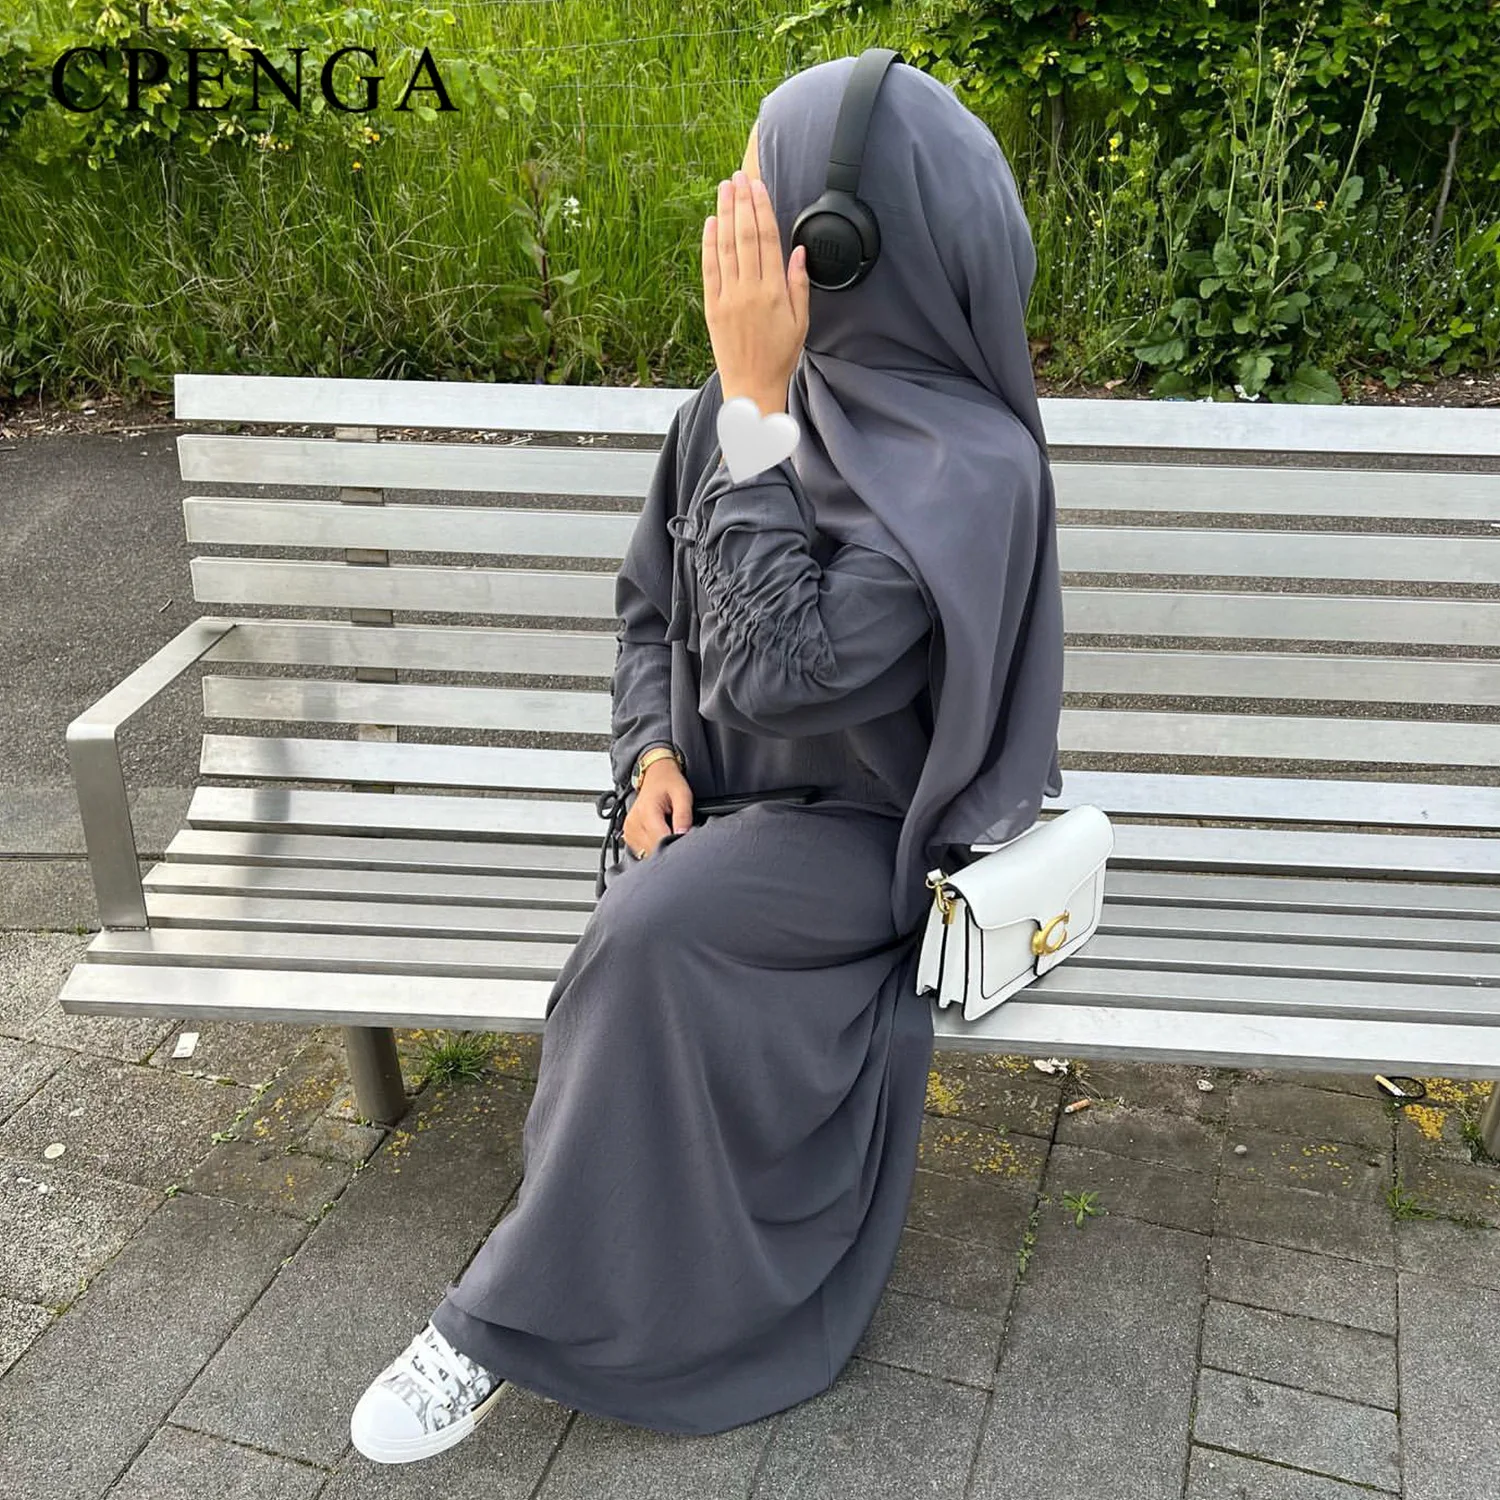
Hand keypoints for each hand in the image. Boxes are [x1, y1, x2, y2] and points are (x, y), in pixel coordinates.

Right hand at [623, 759, 693, 858]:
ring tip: (668, 830)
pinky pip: (642, 851)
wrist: (655, 775)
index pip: (660, 841)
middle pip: (653, 849)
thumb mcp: (683, 794)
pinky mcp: (628, 836)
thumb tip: (683, 834)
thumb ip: (683, 815)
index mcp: (646, 812)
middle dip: (669, 846)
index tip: (684, 839)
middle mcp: (634, 823)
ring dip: (660, 847)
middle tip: (678, 832)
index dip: (675, 844)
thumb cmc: (668, 783)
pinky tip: (660, 834)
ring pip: (648, 853)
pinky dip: (653, 846)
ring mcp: (629, 830)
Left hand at [703, 169, 809, 417]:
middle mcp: (749, 291)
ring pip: (724, 247)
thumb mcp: (801, 321)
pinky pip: (709, 269)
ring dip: (723, 214)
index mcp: (774, 292)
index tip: (757, 186)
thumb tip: (799, 252)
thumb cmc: (780, 355)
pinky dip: (708, 244)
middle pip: (743, 236)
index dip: (761, 209)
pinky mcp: (712, 307)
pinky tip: (710, 223)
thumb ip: (799, 284)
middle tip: (738, 177)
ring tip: (723, 189)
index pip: (766, 240)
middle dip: (740, 203)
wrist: (752, 385)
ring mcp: (727, 298)